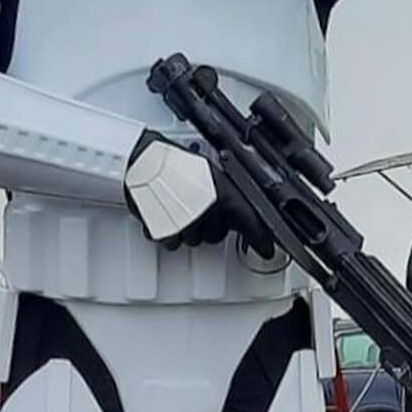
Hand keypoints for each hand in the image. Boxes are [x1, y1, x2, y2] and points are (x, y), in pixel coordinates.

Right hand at [124, 133, 273, 255]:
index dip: (259, 238)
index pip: (248, 221)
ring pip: (192, 240)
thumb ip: (225, 195)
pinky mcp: (167, 232)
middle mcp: (208, 210)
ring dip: (186, 229)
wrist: (144, 162)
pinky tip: (166, 216)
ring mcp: (187, 223)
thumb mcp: (209, 173)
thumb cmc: (174, 164)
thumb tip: (238, 212)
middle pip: (214, 236)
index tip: (266, 249)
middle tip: (196, 208)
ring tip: (177, 207)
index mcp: (223, 193)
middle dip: (207, 226)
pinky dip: (168, 232)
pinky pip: (172, 242)